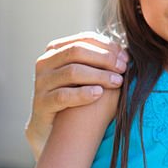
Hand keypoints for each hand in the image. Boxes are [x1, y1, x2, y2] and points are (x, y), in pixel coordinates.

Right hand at [26, 32, 127, 159]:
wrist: (52, 129)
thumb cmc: (75, 98)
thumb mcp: (85, 76)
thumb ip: (99, 63)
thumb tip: (125, 53)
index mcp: (56, 50)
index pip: (84, 39)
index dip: (107, 46)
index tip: (125, 57)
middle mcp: (45, 62)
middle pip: (77, 51)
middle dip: (104, 59)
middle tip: (123, 68)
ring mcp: (42, 82)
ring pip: (72, 72)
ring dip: (99, 75)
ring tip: (117, 82)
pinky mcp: (42, 102)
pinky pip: (64, 95)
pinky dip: (83, 93)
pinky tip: (99, 94)